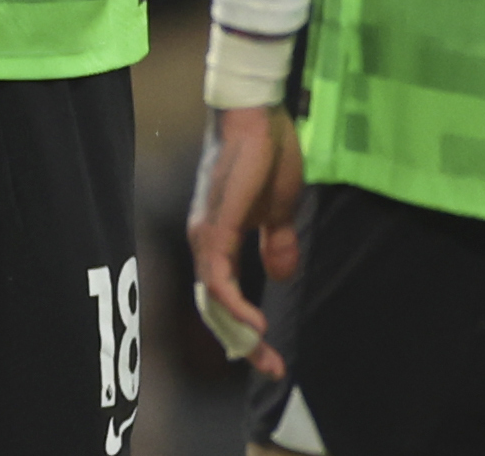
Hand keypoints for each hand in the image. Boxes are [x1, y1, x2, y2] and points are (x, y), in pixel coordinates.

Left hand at [186, 105, 303, 374]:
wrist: (258, 116)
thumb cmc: (267, 156)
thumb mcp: (279, 211)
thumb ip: (276, 244)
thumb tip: (280, 276)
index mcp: (218, 239)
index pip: (224, 296)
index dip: (246, 330)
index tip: (274, 358)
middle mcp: (204, 241)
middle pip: (216, 307)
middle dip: (244, 343)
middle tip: (274, 369)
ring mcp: (206, 234)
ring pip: (213, 299)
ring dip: (239, 332)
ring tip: (266, 355)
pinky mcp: (216, 225)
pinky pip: (217, 275)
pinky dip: (233, 304)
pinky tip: (254, 324)